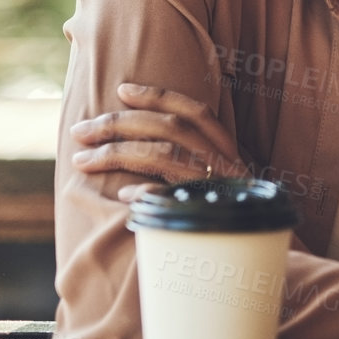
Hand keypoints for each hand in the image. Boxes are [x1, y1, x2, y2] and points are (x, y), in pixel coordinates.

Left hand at [69, 83, 250, 200]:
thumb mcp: (221, 178)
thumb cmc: (227, 211)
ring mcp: (216, 187)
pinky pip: (173, 198)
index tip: (121, 89)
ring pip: (163, 156)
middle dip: (119, 124)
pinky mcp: (207, 214)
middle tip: (80, 130)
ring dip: (117, 153)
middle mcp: (223, 162)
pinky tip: (123, 196)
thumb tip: (144, 136)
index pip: (195, 111)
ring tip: (82, 160)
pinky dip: (147, 193)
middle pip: (170, 128)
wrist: (258, 249)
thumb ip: (196, 158)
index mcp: (227, 149)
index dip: (158, 96)